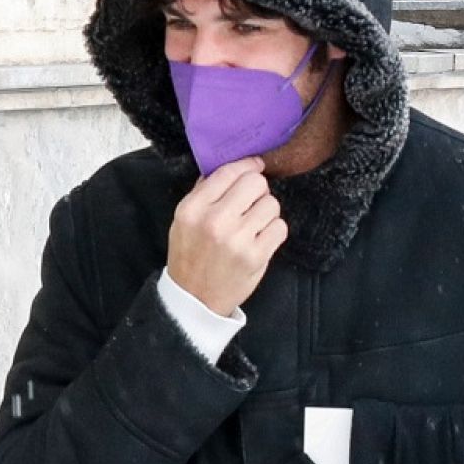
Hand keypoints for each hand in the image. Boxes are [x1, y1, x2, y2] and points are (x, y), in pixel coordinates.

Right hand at [166, 157, 286, 315]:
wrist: (195, 297)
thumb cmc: (191, 254)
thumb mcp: (184, 220)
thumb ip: (204, 192)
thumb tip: (234, 166)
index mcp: (193, 208)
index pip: (228, 172)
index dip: (247, 165)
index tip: (255, 166)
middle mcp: (215, 221)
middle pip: (255, 183)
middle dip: (258, 190)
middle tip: (252, 202)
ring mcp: (237, 239)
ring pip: (271, 203)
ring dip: (267, 212)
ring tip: (254, 225)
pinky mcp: (256, 256)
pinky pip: (280, 227)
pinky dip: (274, 231)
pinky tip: (261, 238)